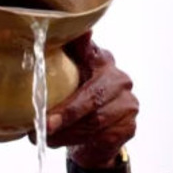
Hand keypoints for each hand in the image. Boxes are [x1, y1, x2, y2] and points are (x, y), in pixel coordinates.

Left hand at [41, 33, 137, 166]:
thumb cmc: (75, 101)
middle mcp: (120, 80)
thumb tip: (64, 30)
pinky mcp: (129, 127)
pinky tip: (62, 143)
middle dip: (66, 114)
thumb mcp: (65, 75)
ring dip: (67, 132)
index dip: (81, 50)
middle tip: (43, 125)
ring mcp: (128, 104)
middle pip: (92, 97)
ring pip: (95, 121)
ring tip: (46, 138)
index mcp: (103, 61)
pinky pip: (102, 136)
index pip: (91, 52)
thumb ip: (63, 54)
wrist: (92, 138)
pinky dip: (79, 142)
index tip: (76, 44)